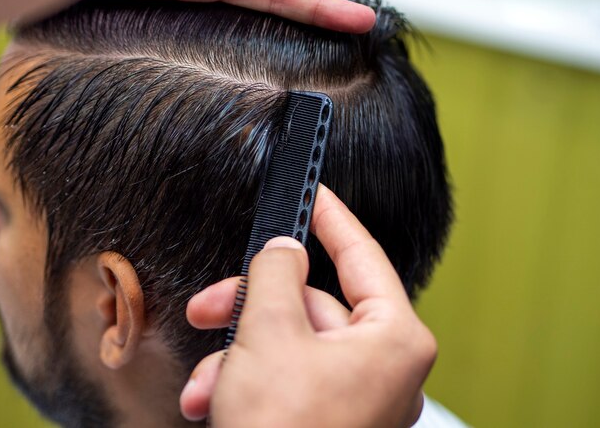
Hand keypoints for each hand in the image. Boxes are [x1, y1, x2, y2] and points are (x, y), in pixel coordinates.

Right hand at [181, 184, 436, 427]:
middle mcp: (383, 366)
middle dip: (252, 305)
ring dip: (238, 352)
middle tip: (212, 302)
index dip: (332, 219)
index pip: (362, 255)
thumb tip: (283, 250)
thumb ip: (277, 275)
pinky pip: (285, 378)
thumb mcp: (270, 334)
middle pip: (311, 305)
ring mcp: (356, 397)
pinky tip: (210, 398)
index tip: (313, 194)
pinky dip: (246, 380)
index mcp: (394, 339)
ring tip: (206, 378)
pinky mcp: (328, 419)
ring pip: (289, 344)